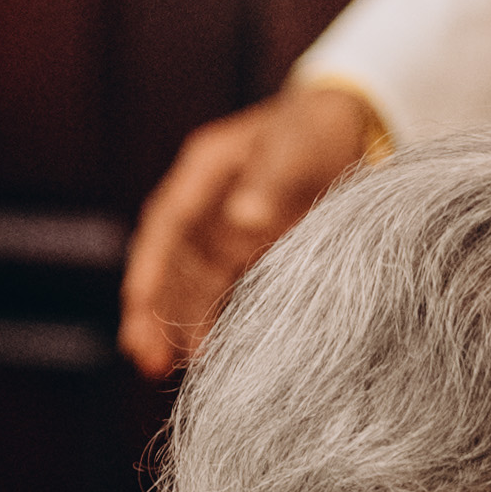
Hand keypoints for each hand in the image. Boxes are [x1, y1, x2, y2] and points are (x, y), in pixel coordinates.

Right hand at [119, 80, 378, 377]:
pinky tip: (203, 351)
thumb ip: (272, 181)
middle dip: (153, 308)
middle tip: (148, 356)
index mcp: (205, 170)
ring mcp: (220, 231)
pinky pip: (216, 290)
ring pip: (187, 281)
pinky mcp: (243, 254)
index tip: (141, 303)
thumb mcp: (298, 144)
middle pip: (169, 261)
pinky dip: (206, 320)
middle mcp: (203, 204)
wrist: (349, 126)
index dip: (152, 266)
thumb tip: (245, 219)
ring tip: (163, 365)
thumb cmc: (318, 129)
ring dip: (175, 321)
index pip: (168, 224)